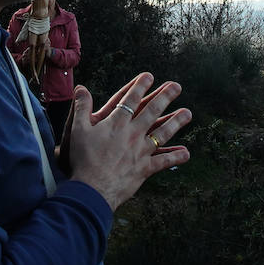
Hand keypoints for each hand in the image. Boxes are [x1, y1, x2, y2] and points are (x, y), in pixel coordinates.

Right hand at [65, 73, 191, 210]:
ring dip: (176, 122)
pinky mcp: (145, 168)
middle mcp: (132, 134)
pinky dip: (175, 157)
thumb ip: (81, 107)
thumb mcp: (76, 129)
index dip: (140, 86)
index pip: (130, 99)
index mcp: (116, 123)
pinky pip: (164, 161)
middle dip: (165, 97)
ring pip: (163, 133)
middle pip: (152, 111)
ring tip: (187, 113)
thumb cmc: (82, 159)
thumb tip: (80, 88)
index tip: (149, 76)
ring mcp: (141, 151)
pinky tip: (186, 153)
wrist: (92, 188)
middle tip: (176, 86)